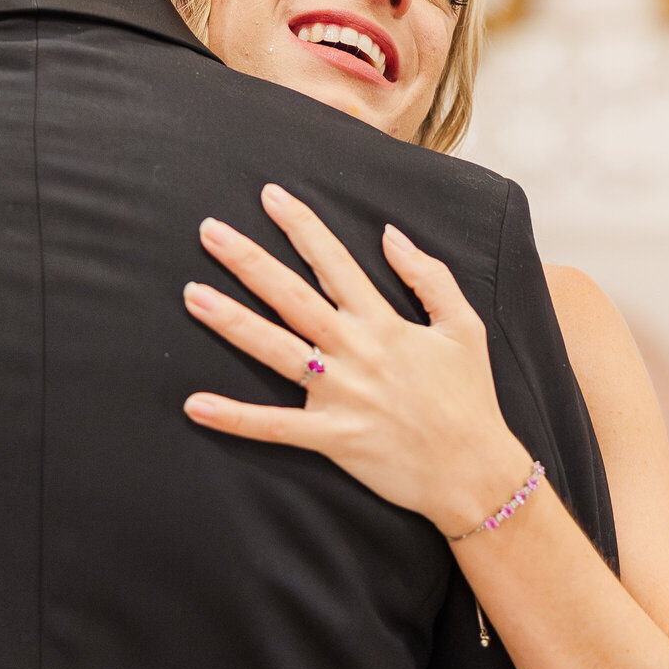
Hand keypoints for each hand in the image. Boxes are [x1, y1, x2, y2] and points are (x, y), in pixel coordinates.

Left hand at [182, 184, 532, 539]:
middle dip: (249, 261)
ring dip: (232, 323)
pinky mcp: (333, 437)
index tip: (270, 196)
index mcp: (384, 322)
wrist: (476, 472)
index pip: (334, 261)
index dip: (301, 226)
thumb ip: (429, 276)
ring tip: (193, 296)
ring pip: (276, 350)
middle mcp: (356, 351)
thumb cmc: (470, 398)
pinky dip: (235, 418)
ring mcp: (341, 395)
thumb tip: (391, 233)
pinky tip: (195, 406)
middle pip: (292, 296)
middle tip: (209, 231)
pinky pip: (276, 427)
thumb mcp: (464, 326)